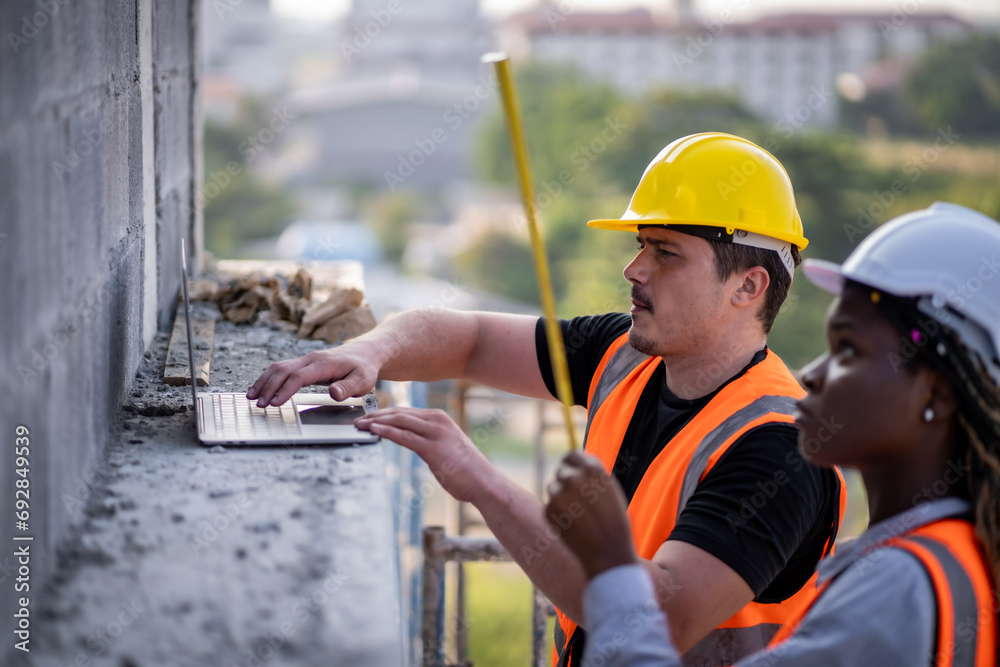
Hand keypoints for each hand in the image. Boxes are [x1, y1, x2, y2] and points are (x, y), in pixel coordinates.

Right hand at [247, 344, 378, 406]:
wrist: (365, 353)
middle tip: (258, 404)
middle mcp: (311, 359)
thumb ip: (348, 388)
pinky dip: (269, 378)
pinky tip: (261, 388)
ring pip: (279, 367)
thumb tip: (334, 393)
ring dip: (264, 381)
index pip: (299, 376)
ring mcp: (306, 360)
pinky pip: (282, 369)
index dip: (285, 390)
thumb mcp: (363, 381)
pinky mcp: (304, 364)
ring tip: (252, 397)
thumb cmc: (364, 369)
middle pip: (283, 370)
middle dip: (268, 387)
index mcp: (324, 364)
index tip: (274, 403)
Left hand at [354, 408, 495, 502]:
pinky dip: (386, 432)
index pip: (406, 412)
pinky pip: (404, 436)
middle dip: (376, 416)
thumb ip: (430, 440)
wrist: (484, 483)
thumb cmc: (466, 470)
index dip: (385, 414)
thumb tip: (411, 441)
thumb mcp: (447, 447)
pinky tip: (374, 431)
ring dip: (376, 422)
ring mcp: (436, 433)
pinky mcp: (433, 448)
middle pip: (400, 413)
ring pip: (400, 421)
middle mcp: (438, 421)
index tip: (369, 418)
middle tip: (358, 420)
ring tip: (360, 425)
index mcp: (440, 419)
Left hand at [545, 451, 637, 580]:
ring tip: (578, 516)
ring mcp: (559, 493)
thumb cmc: (615, 522)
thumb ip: (592, 475)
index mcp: (592, 469)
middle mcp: (573, 477)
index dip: (570, 463)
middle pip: (561, 472)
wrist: (608, 552)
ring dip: (560, 498)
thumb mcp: (610, 490)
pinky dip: (557, 514)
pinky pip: (549, 506)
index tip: (570, 470)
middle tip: (577, 502)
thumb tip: (576, 466)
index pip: (572, 456)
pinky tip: (572, 526)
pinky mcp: (549, 510)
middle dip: (566, 483)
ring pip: (552, 488)